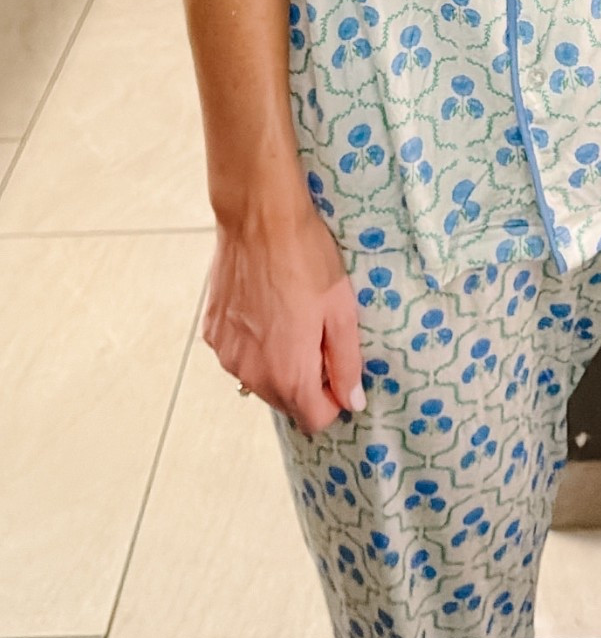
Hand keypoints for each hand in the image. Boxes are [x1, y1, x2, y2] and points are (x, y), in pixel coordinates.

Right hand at [202, 194, 365, 434]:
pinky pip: (239, 353)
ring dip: (278, 360)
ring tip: (290, 314)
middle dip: (306, 379)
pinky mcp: (212, 332)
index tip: (338, 366)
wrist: (258, 217)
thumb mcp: (341, 309)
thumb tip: (352, 401)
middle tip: (317, 332)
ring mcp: (226, 354)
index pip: (315, 419)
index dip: (334, 398)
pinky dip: (254, 341)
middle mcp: (251, 374)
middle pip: (286, 401)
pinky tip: (265, 306)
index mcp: (288, 374)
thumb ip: (347, 363)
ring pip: (260, 378)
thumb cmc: (306, 258)